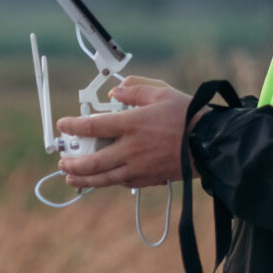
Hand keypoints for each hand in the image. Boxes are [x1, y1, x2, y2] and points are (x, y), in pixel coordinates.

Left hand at [54, 81, 193, 189]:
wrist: (210, 144)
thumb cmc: (187, 116)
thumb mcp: (161, 93)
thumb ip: (135, 90)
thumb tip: (116, 91)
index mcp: (131, 124)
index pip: (93, 126)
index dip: (73, 126)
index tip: (63, 125)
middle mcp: (130, 149)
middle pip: (92, 161)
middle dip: (73, 163)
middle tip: (62, 161)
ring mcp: (138, 167)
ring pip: (104, 178)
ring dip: (84, 179)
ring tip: (71, 179)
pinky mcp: (148, 179)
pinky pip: (123, 182)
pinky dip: (110, 180)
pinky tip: (104, 178)